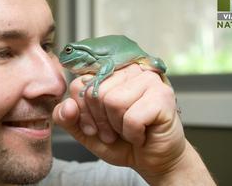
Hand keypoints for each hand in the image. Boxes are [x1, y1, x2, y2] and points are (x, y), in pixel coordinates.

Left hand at [53, 64, 191, 180]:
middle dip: (101, 121)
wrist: (151, 159)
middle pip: (96, 92)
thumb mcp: (86, 131)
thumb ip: (68, 118)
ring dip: (118, 127)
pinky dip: (133, 133)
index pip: (80, 84)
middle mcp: (129, 71)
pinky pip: (133, 117)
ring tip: (128, 130)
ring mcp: (148, 80)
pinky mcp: (163, 95)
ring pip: (114, 101)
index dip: (82, 111)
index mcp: (109, 73)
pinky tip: (141, 134)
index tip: (94, 126)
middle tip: (113, 131)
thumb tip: (68, 104)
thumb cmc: (121, 141)